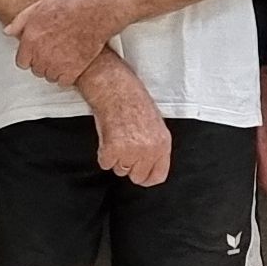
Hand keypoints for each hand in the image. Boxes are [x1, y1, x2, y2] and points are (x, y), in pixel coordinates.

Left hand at [6, 0, 123, 85]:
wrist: (96, 12)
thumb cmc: (69, 6)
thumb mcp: (39, 6)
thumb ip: (20, 21)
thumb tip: (8, 31)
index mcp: (30, 39)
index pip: (22, 62)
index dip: (30, 57)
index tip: (39, 52)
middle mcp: (40, 54)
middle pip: (36, 70)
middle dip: (43, 62)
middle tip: (55, 50)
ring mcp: (56, 64)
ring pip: (49, 77)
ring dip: (55, 69)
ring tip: (65, 54)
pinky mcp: (72, 71)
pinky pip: (64, 81)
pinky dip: (68, 75)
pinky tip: (73, 62)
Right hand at [79, 60, 170, 187]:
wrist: (116, 88)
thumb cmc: (133, 101)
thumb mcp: (155, 125)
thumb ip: (154, 147)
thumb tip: (147, 164)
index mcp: (163, 144)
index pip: (157, 176)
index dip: (146, 177)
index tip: (139, 173)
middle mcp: (149, 151)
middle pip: (136, 176)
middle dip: (129, 164)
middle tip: (124, 145)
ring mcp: (131, 152)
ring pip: (119, 170)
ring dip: (115, 157)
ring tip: (117, 136)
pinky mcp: (112, 150)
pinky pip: (105, 163)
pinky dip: (103, 153)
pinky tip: (108, 136)